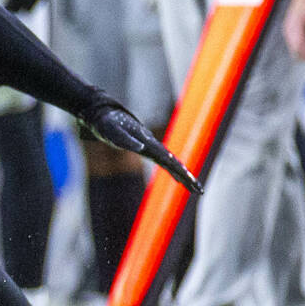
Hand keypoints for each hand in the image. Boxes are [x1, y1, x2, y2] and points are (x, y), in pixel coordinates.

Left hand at [81, 99, 202, 193]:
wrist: (104, 115)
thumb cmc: (107, 124)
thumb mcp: (112, 131)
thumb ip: (125, 139)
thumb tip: (141, 148)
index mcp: (147, 141)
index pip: (167, 159)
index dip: (179, 170)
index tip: (190, 179)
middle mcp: (152, 144)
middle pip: (174, 163)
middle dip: (187, 177)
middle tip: (200, 190)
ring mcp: (150, 147)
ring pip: (171, 163)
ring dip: (183, 176)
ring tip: (195, 189)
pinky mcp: (146, 149)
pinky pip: (164, 163)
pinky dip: (173, 171)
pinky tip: (178, 180)